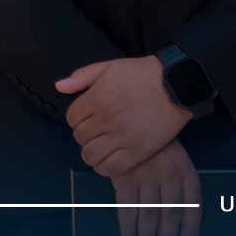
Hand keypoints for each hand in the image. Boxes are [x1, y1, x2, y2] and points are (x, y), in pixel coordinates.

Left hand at [56, 56, 189, 176]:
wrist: (175, 86)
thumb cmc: (142, 74)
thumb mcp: (109, 67)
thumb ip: (82, 76)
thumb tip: (59, 86)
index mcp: (96, 98)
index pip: (72, 118)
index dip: (77, 119)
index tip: (88, 118)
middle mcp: (106, 119)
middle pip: (80, 137)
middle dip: (84, 135)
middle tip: (95, 133)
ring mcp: (121, 137)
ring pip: (91, 155)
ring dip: (91, 153)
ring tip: (100, 147)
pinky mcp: (137, 151)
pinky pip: (111, 168)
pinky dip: (104, 167)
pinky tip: (109, 160)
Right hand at [107, 140, 199, 235]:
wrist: (135, 115)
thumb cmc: (156, 143)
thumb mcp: (177, 158)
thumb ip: (181, 183)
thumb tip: (181, 218)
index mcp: (185, 171)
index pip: (192, 207)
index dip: (190, 229)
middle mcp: (169, 175)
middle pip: (170, 215)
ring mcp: (146, 175)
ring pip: (149, 215)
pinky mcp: (125, 175)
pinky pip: (127, 208)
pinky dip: (128, 226)